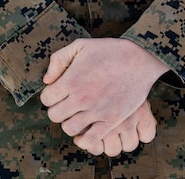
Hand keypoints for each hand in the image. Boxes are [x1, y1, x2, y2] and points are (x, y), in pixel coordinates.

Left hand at [39, 38, 166, 154]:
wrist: (138, 60)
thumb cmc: (108, 50)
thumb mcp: (81, 45)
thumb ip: (59, 59)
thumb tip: (47, 80)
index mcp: (71, 79)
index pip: (46, 98)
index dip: (49, 95)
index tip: (57, 92)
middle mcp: (81, 97)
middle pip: (55, 115)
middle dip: (57, 109)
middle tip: (65, 103)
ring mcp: (96, 111)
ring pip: (69, 128)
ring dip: (69, 122)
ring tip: (75, 114)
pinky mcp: (111, 120)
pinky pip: (90, 140)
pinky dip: (83, 139)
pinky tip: (85, 130)